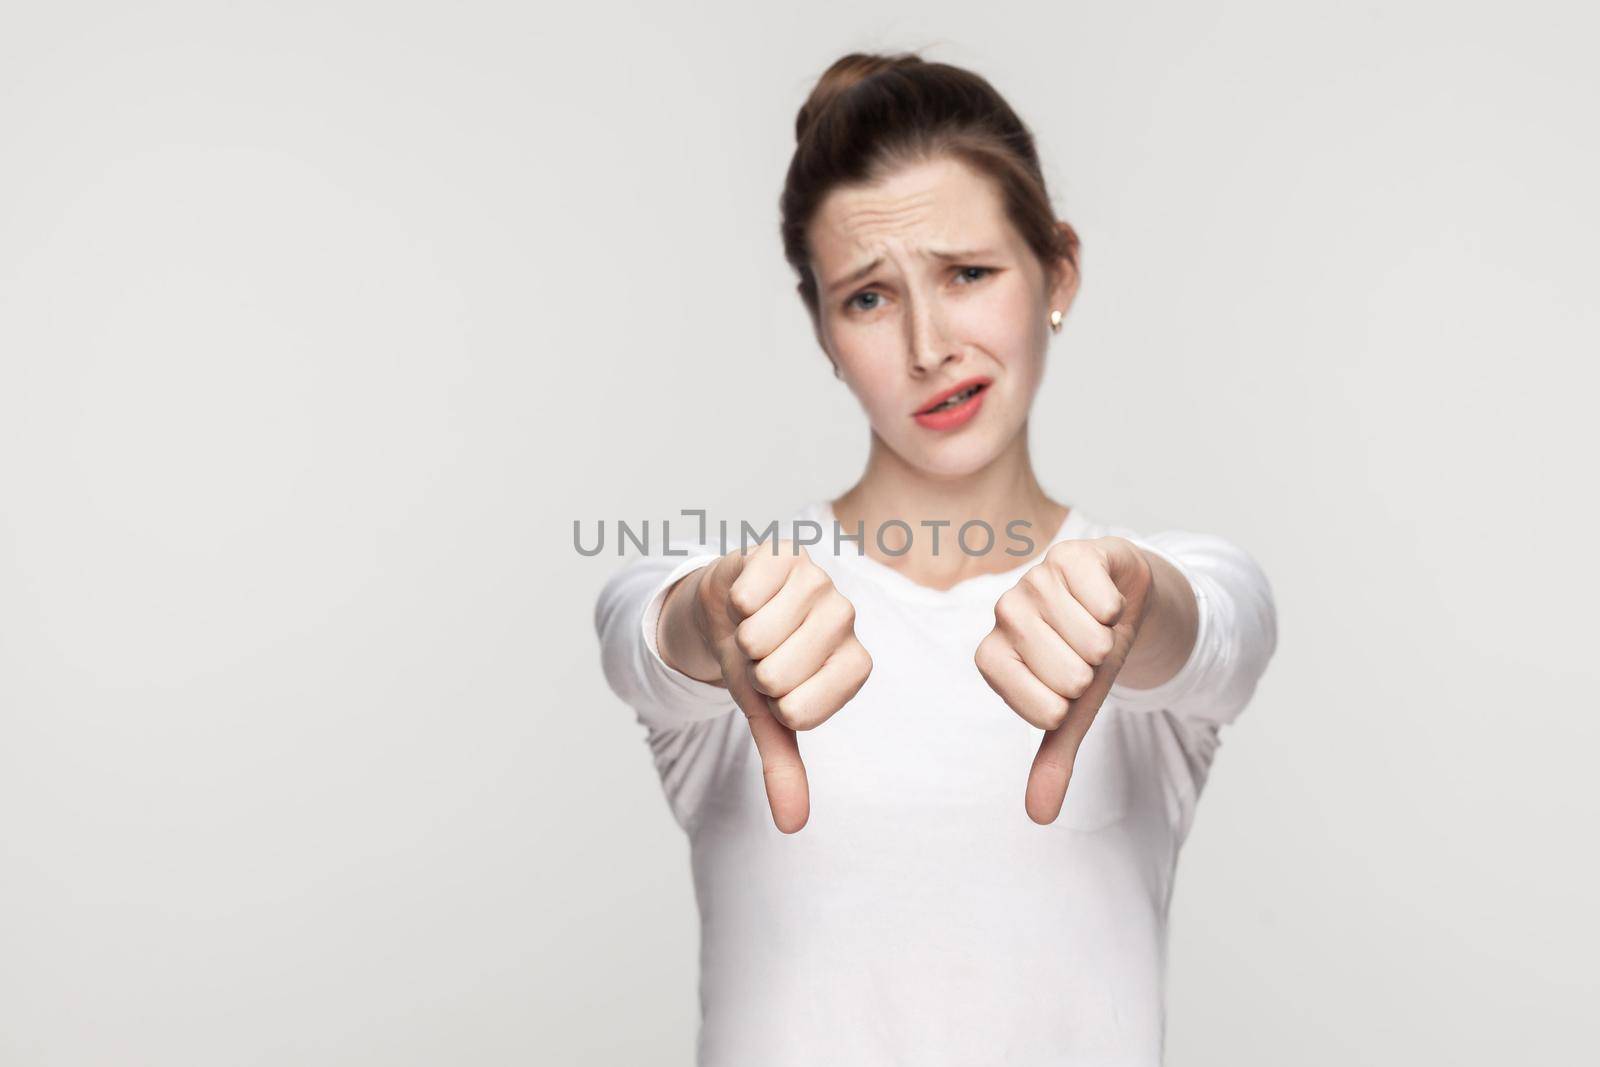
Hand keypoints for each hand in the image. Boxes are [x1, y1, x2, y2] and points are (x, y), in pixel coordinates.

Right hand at [687, 540, 872, 833]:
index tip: (777, 690)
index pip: (803, 710)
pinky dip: (734, 603)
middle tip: (761, 654)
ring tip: (752, 627)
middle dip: (754, 671)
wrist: (726, 610)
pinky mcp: (785, 551)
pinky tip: (744, 597)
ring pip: (761, 634)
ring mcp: (818, 580)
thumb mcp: (767, 718)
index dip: (774, 705)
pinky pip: (749, 594)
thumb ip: (784, 767)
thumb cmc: (757, 663)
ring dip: (741, 637)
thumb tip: (792, 826)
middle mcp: (846, 619)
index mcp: (854, 664)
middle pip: (779, 673)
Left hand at [974, 537, 1155, 824]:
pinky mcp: (1070, 554)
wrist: (1124, 605)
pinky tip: (1108, 602)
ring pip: (1083, 632)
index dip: (1060, 702)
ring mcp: (1035, 579)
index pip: (1026, 697)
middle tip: (1088, 657)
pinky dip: (1114, 606)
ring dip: (1105, 639)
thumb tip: (1039, 816)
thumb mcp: (1076, 713)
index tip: (1067, 693)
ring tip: (1100, 629)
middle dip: (1089, 672)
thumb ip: (1054, 759)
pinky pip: (1097, 593)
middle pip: (1062, 669)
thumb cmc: (1088, 660)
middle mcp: (1006, 613)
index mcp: (995, 654)